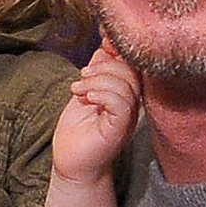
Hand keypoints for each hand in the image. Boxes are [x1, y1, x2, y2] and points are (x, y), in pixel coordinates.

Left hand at [52, 45, 138, 185]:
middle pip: (132, 70)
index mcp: (126, 91)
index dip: (118, 48)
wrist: (72, 162)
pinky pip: (121, 104)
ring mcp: (128, 116)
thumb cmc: (79, 129)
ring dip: (98, 81)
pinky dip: (103, 94)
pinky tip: (87, 98)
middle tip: (83, 76)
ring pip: (126, 85)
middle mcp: (132, 103)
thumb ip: (97, 69)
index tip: (101, 45)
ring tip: (79, 90)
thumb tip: (105, 44)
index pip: (133, 62)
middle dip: (104, 66)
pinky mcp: (120, 128)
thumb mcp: (86, 89)